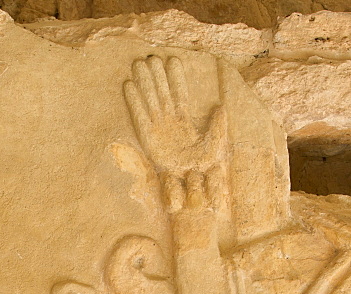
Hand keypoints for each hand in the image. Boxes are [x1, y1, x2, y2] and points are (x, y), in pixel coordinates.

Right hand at [124, 56, 228, 176]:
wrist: (188, 180)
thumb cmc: (203, 164)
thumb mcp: (216, 143)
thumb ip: (218, 125)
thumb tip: (221, 107)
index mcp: (185, 120)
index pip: (180, 94)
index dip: (177, 78)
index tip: (173, 61)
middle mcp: (169, 121)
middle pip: (162, 93)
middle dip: (157, 75)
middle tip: (151, 56)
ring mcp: (157, 128)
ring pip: (150, 100)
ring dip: (144, 83)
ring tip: (138, 64)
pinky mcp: (147, 137)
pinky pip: (139, 116)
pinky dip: (134, 101)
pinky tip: (129, 86)